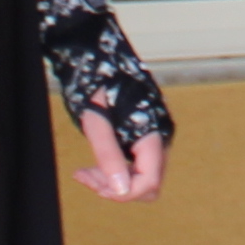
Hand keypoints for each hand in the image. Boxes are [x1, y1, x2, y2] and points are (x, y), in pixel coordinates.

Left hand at [31, 0, 168, 199]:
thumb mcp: (96, 122)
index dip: (124, 192)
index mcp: (153, 132)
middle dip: (118, 187)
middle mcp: (159, 136)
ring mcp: (152, 136)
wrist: (95, 51)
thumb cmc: (93, 82)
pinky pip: (134, 164)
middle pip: (148, 183)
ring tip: (84, 172)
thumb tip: (121, 190)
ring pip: (141, 176)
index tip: (93, 184)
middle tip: (86, 176)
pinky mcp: (142, 133)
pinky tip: (91, 165)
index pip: (150, 181)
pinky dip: (115, 169)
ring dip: (114, 180)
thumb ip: (109, 157)